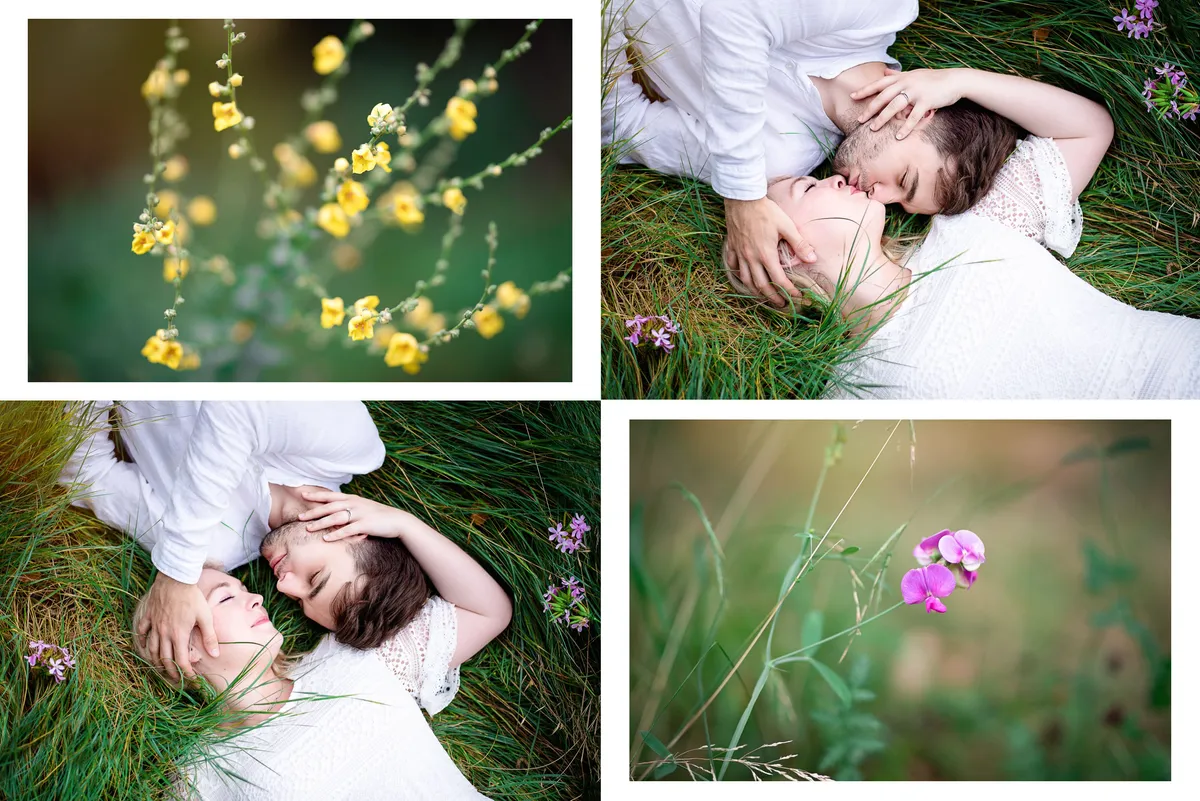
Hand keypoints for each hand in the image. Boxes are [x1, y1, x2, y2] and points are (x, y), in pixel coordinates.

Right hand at [136, 572, 217, 682]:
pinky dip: (142, 641)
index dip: (186, 674)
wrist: (176, 578)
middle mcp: (164, 633)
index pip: (181, 662)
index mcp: (179, 635)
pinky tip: (144, 646)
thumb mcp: (206, 617)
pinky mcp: (148, 615)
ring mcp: (154, 625)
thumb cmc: (193, 597)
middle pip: (164, 659)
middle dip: (171, 672)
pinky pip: (142, 632)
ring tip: (160, 668)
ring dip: (155, 661)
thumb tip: (215, 655)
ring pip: (151, 649)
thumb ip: (209, 637)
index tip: (192, 679)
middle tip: (176, 679)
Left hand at [297, 489, 411, 541]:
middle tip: (299, 517)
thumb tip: (336, 511)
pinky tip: (326, 539)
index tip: (303, 495)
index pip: (331, 496)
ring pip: (336, 518)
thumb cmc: (379, 516)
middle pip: (330, 507)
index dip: (317, 496)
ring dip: (321, 524)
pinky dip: (336, 534)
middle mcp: (355, 504)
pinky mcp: (365, 525)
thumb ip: (350, 508)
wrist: (398, 520)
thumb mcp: (363, 508)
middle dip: (313, 512)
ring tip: (308, 529)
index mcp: (353, 499)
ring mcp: (360, 514)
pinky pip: (348, 530)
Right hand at [723, 196, 815, 307]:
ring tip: (763, 295)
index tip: (798, 297)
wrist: (743, 198)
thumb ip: (799, 244)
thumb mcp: (787, 226)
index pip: (779, 280)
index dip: (789, 291)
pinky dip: (738, 273)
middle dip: (773, 297)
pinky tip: (743, 276)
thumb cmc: (766, 211)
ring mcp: (740, 254)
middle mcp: (751, 258)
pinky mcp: (732, 247)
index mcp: (766, 255)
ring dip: (755, 291)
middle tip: (782, 304)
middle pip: (761, 285)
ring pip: (745, 280)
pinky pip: (733, 265)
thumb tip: (812, 258)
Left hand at [851, 67, 965, 139]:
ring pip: (895, 106)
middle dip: (870, 109)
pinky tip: (898, 137)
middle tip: (859, 120)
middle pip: (884, 97)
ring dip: (883, 119)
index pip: (880, 83)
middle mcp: (907, 83)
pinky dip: (905, 127)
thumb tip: (885, 71)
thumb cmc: (933, 79)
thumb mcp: (914, 74)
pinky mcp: (927, 101)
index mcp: (902, 77)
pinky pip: (913, 116)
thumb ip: (898, 74)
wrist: (955, 80)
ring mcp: (917, 92)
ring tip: (873, 129)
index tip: (852, 96)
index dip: (865, 90)